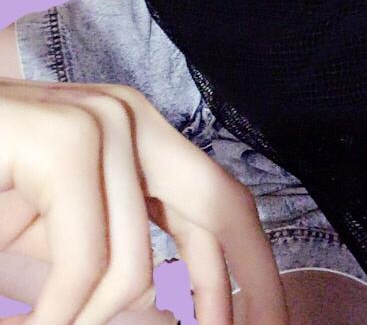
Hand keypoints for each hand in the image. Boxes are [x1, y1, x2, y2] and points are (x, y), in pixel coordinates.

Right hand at [0, 78, 288, 324]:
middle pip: (224, 210)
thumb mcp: (50, 254)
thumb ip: (109, 282)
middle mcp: (132, 121)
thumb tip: (167, 320)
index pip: (224, 207)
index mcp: (139, 141)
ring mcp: (99, 123)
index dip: (256, 275)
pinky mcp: (60, 140)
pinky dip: (58, 317)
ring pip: (134, 266)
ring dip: (90, 324)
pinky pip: (85, 263)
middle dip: (239, 295)